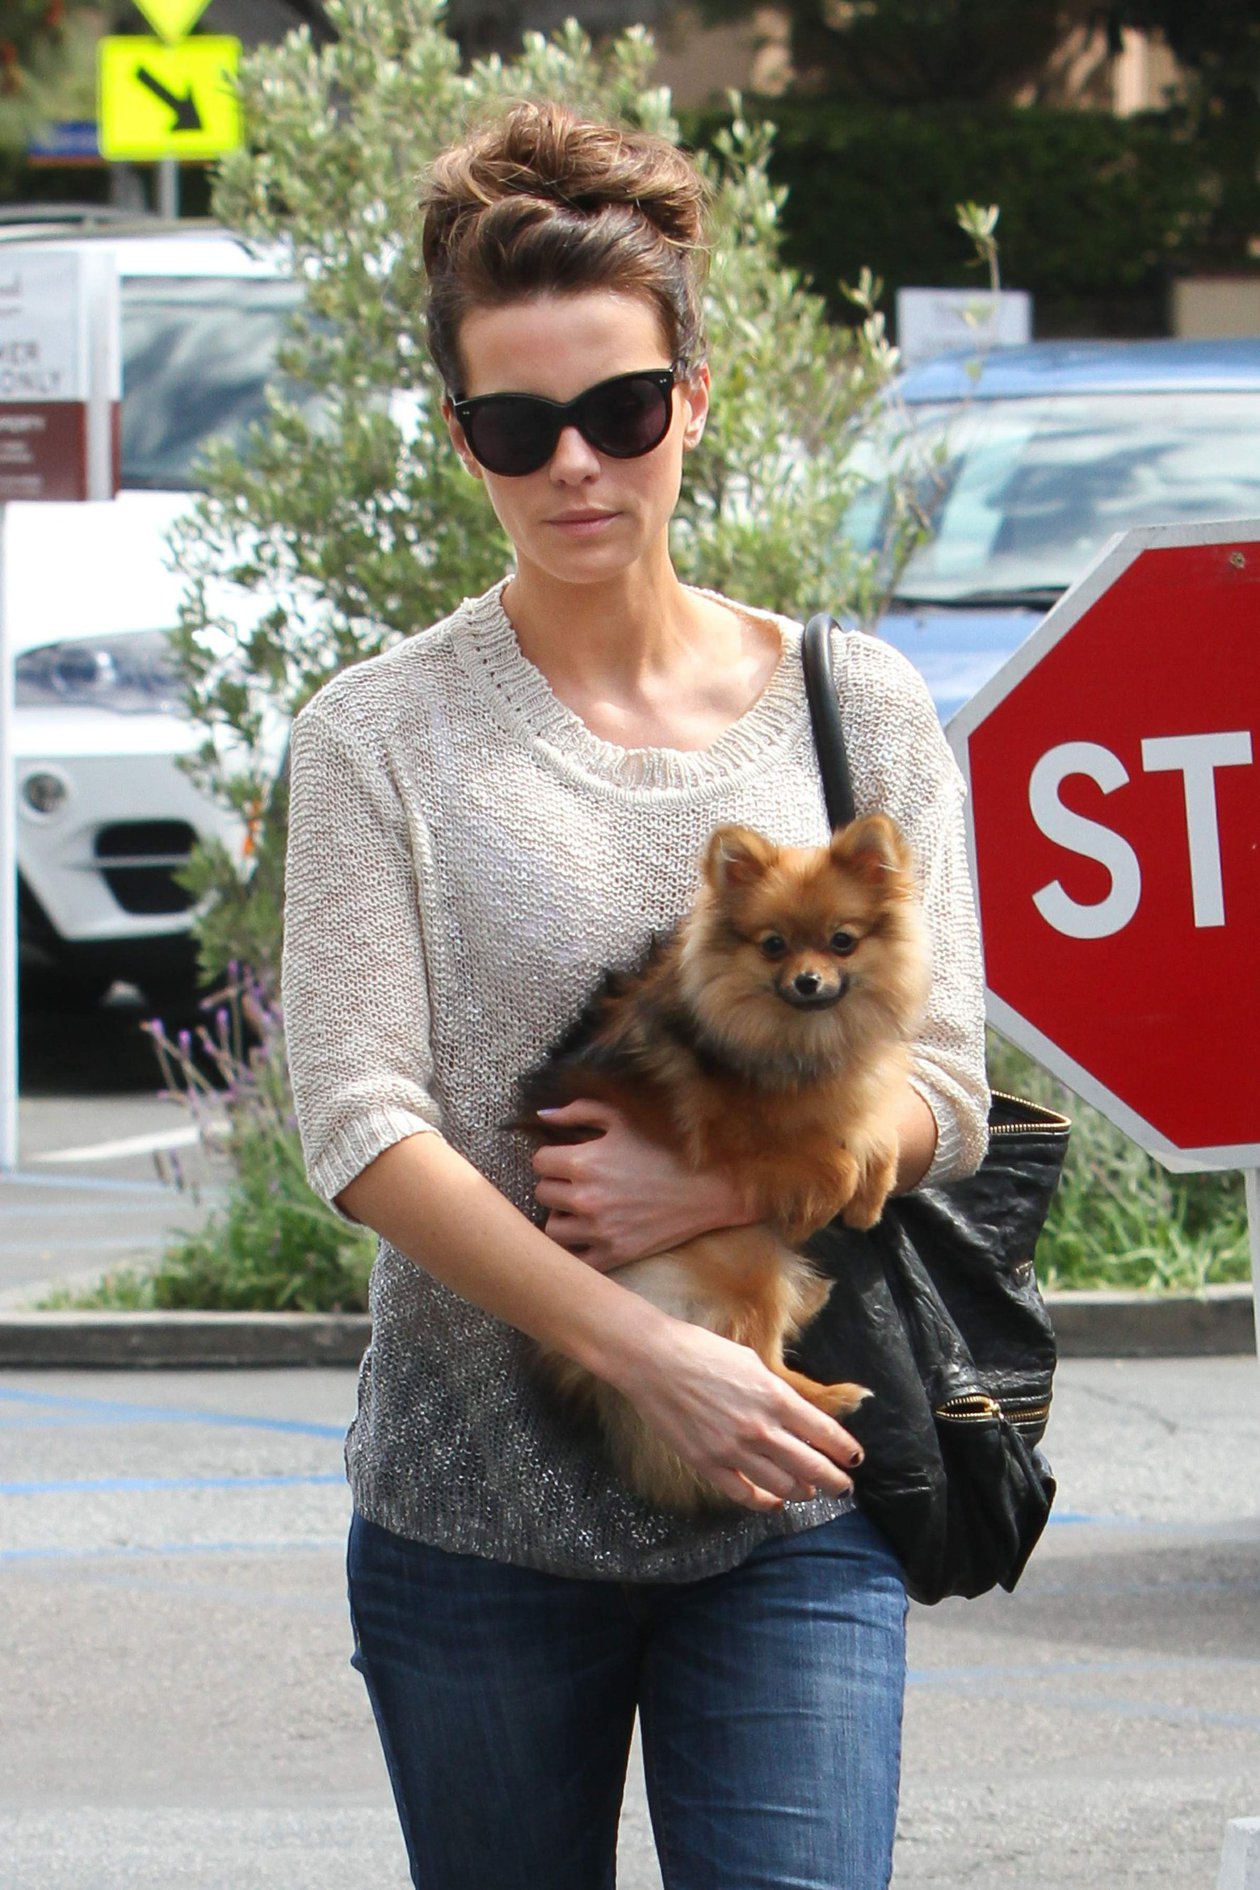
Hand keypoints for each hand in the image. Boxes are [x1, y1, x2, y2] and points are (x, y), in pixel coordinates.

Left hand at [532, 1098, 750, 1270]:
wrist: (706, 1187)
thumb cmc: (663, 1147)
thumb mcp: (621, 1119)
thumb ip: (577, 1111)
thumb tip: (541, 1115)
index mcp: (584, 1161)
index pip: (539, 1162)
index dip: (552, 1158)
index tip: (567, 1159)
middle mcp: (585, 1198)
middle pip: (542, 1193)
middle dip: (556, 1184)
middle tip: (575, 1182)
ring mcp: (599, 1230)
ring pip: (552, 1228)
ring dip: (562, 1216)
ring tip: (580, 1208)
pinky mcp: (614, 1254)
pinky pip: (574, 1259)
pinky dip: (577, 1247)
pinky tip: (589, 1234)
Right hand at [612, 1316, 863, 1511]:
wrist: (655, 1360)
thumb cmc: (703, 1352)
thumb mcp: (752, 1362)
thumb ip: (777, 1392)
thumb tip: (796, 1414)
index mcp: (775, 1397)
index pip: (825, 1433)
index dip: (845, 1450)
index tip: (854, 1459)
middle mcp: (761, 1428)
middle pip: (812, 1466)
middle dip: (834, 1480)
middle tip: (843, 1487)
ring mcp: (734, 1450)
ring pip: (783, 1485)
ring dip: (802, 1491)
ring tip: (808, 1491)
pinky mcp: (709, 1464)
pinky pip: (744, 1495)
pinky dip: (764, 1502)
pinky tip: (773, 1501)